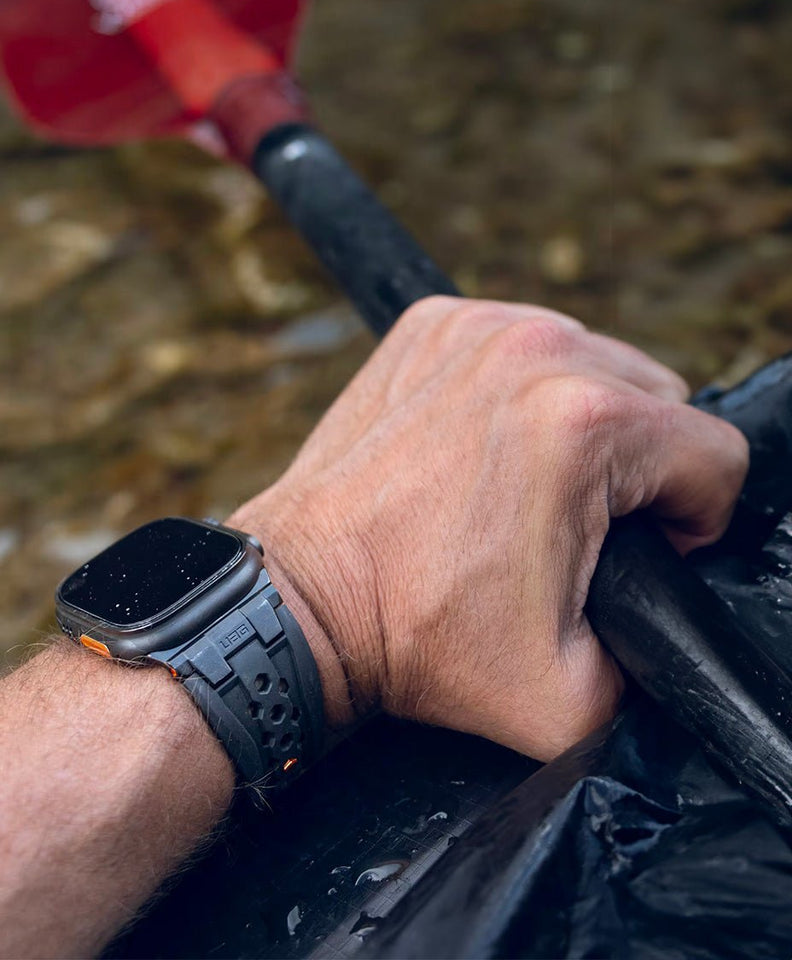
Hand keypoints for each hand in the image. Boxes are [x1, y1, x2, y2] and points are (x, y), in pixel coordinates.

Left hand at [230, 297, 748, 760]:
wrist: (303, 599)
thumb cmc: (416, 640)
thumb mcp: (571, 696)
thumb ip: (663, 659)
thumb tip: (675, 616)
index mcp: (584, 426)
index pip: (716, 456)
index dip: (692, 521)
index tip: (635, 553)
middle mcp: (536, 352)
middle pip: (661, 401)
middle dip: (639, 469)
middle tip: (570, 526)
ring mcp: (476, 328)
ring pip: (595, 364)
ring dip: (583, 424)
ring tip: (524, 489)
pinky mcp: (432, 324)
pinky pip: (524, 344)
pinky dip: (520, 389)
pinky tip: (483, 446)